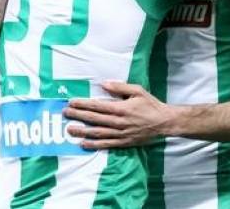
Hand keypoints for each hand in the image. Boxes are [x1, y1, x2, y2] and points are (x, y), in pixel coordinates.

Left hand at [63, 81, 178, 148]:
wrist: (164, 122)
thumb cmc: (151, 105)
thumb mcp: (138, 91)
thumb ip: (120, 87)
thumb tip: (104, 84)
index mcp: (121, 108)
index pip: (97, 106)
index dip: (83, 104)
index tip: (72, 102)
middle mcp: (118, 122)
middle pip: (94, 119)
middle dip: (78, 115)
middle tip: (65, 113)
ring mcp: (120, 133)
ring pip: (97, 133)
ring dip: (82, 131)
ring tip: (69, 129)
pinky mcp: (123, 142)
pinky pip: (106, 144)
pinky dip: (94, 144)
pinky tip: (83, 143)